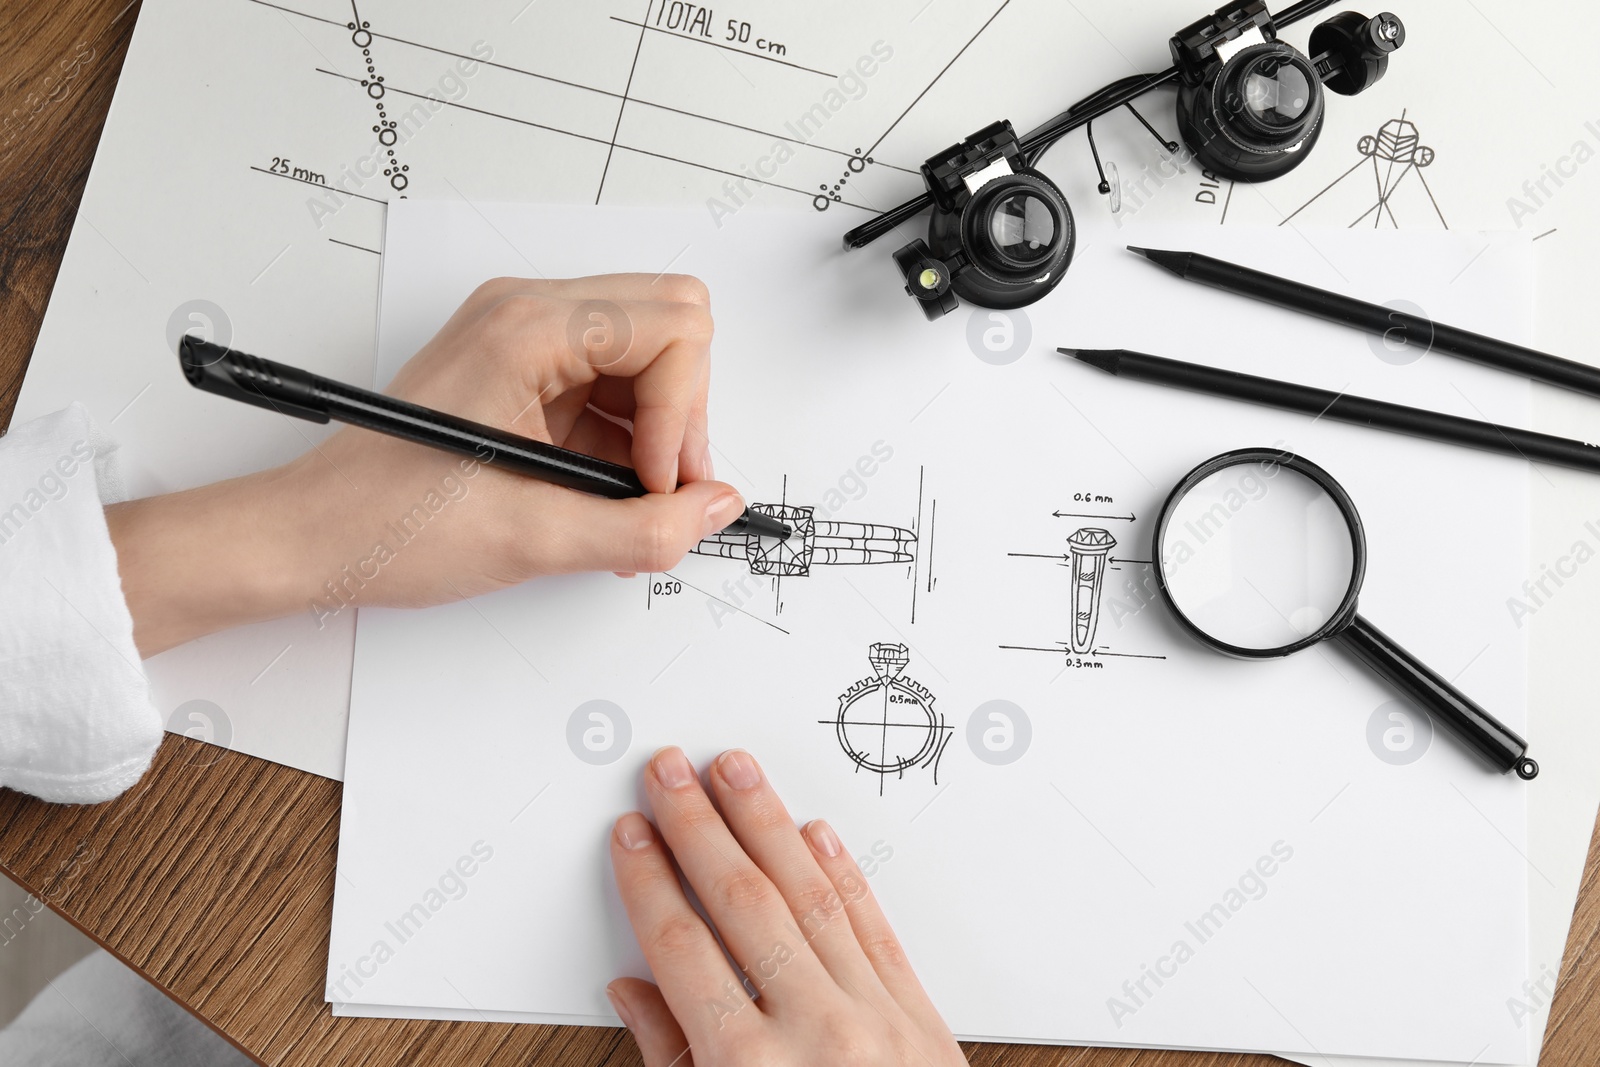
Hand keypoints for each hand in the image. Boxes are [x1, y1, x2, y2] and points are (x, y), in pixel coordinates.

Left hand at [108, 275, 745, 654]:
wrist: (313, 537)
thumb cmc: (391, 523)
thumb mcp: (536, 540)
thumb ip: (646, 528)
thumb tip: (716, 507)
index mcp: (528, 328)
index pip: (675, 327)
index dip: (681, 415)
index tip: (655, 484)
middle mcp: (529, 313)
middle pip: (673, 324)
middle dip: (682, 414)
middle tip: (658, 490)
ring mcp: (525, 337)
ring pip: (649, 358)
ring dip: (656, 435)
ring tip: (626, 510)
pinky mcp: (522, 369)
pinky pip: (610, 387)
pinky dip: (625, 443)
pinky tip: (601, 502)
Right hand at [608, 747, 967, 1066]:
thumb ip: (671, 1063)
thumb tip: (632, 991)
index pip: (684, 950)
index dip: (650, 884)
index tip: (630, 835)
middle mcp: (815, 1035)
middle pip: (745, 903)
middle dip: (700, 827)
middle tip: (671, 769)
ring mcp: (876, 1021)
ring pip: (813, 897)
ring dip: (770, 824)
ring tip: (738, 770)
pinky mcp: (922, 1020)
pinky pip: (876, 930)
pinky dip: (845, 876)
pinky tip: (817, 833)